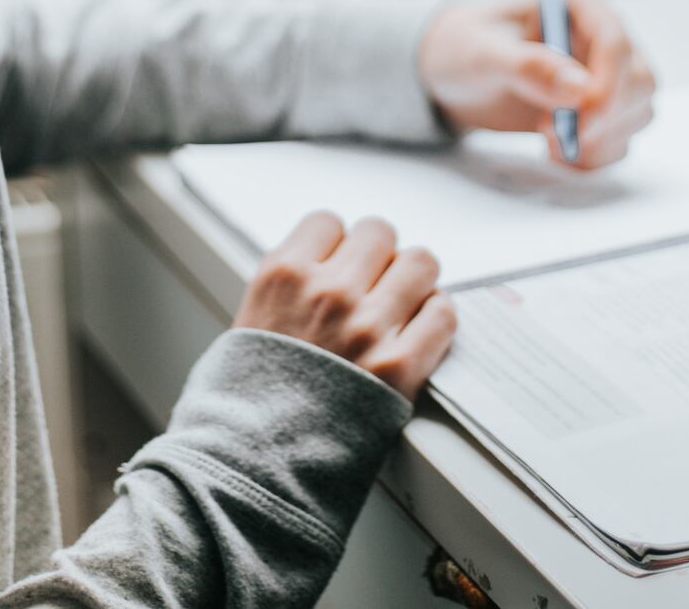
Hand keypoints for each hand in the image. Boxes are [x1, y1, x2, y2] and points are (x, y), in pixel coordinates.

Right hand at [234, 212, 455, 402]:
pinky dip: (436, 318)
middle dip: (379, 258)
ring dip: (414, 281)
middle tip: (375, 287)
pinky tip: (420, 333)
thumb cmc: (246, 403)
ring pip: (420, 262)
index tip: (339, 267)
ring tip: (403, 307)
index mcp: (282, 275)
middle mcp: (327, 291)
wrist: (254, 466)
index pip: (329, 222)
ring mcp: (366, 327)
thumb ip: (287, 288)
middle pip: (379, 233)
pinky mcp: (399, 366)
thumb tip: (323, 266)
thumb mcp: (247, 325)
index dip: (337, 245)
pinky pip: (442, 313)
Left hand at [417, 0, 656, 169]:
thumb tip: (579, 90)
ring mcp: (606, 72)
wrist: (451, 74)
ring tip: (548, 142)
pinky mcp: (600, 107)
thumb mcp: (481, 52)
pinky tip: (559, 153)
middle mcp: (601, 33)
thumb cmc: (462, 46)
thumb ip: (527, 67)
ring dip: (600, 141)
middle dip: (604, 119)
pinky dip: (597, 157)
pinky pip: (622, 138)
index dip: (606, 86)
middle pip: (639, 80)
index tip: (578, 122)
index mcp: (579, 0)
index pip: (616, 42)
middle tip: (551, 134)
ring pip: (638, 112)